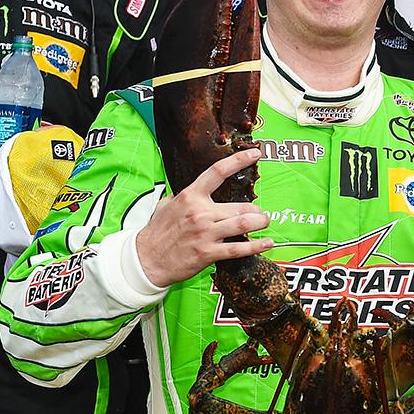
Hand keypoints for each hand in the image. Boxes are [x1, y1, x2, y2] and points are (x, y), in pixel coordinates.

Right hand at [136, 148, 272, 287]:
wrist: (146, 259)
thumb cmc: (158, 232)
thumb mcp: (166, 205)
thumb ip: (184, 195)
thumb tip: (195, 189)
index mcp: (191, 196)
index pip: (218, 172)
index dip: (239, 160)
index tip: (254, 154)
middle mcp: (200, 213)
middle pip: (241, 206)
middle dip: (257, 211)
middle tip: (261, 214)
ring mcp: (206, 233)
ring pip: (244, 224)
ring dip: (260, 223)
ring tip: (264, 223)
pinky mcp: (208, 252)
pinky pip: (239, 248)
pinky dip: (257, 246)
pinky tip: (267, 243)